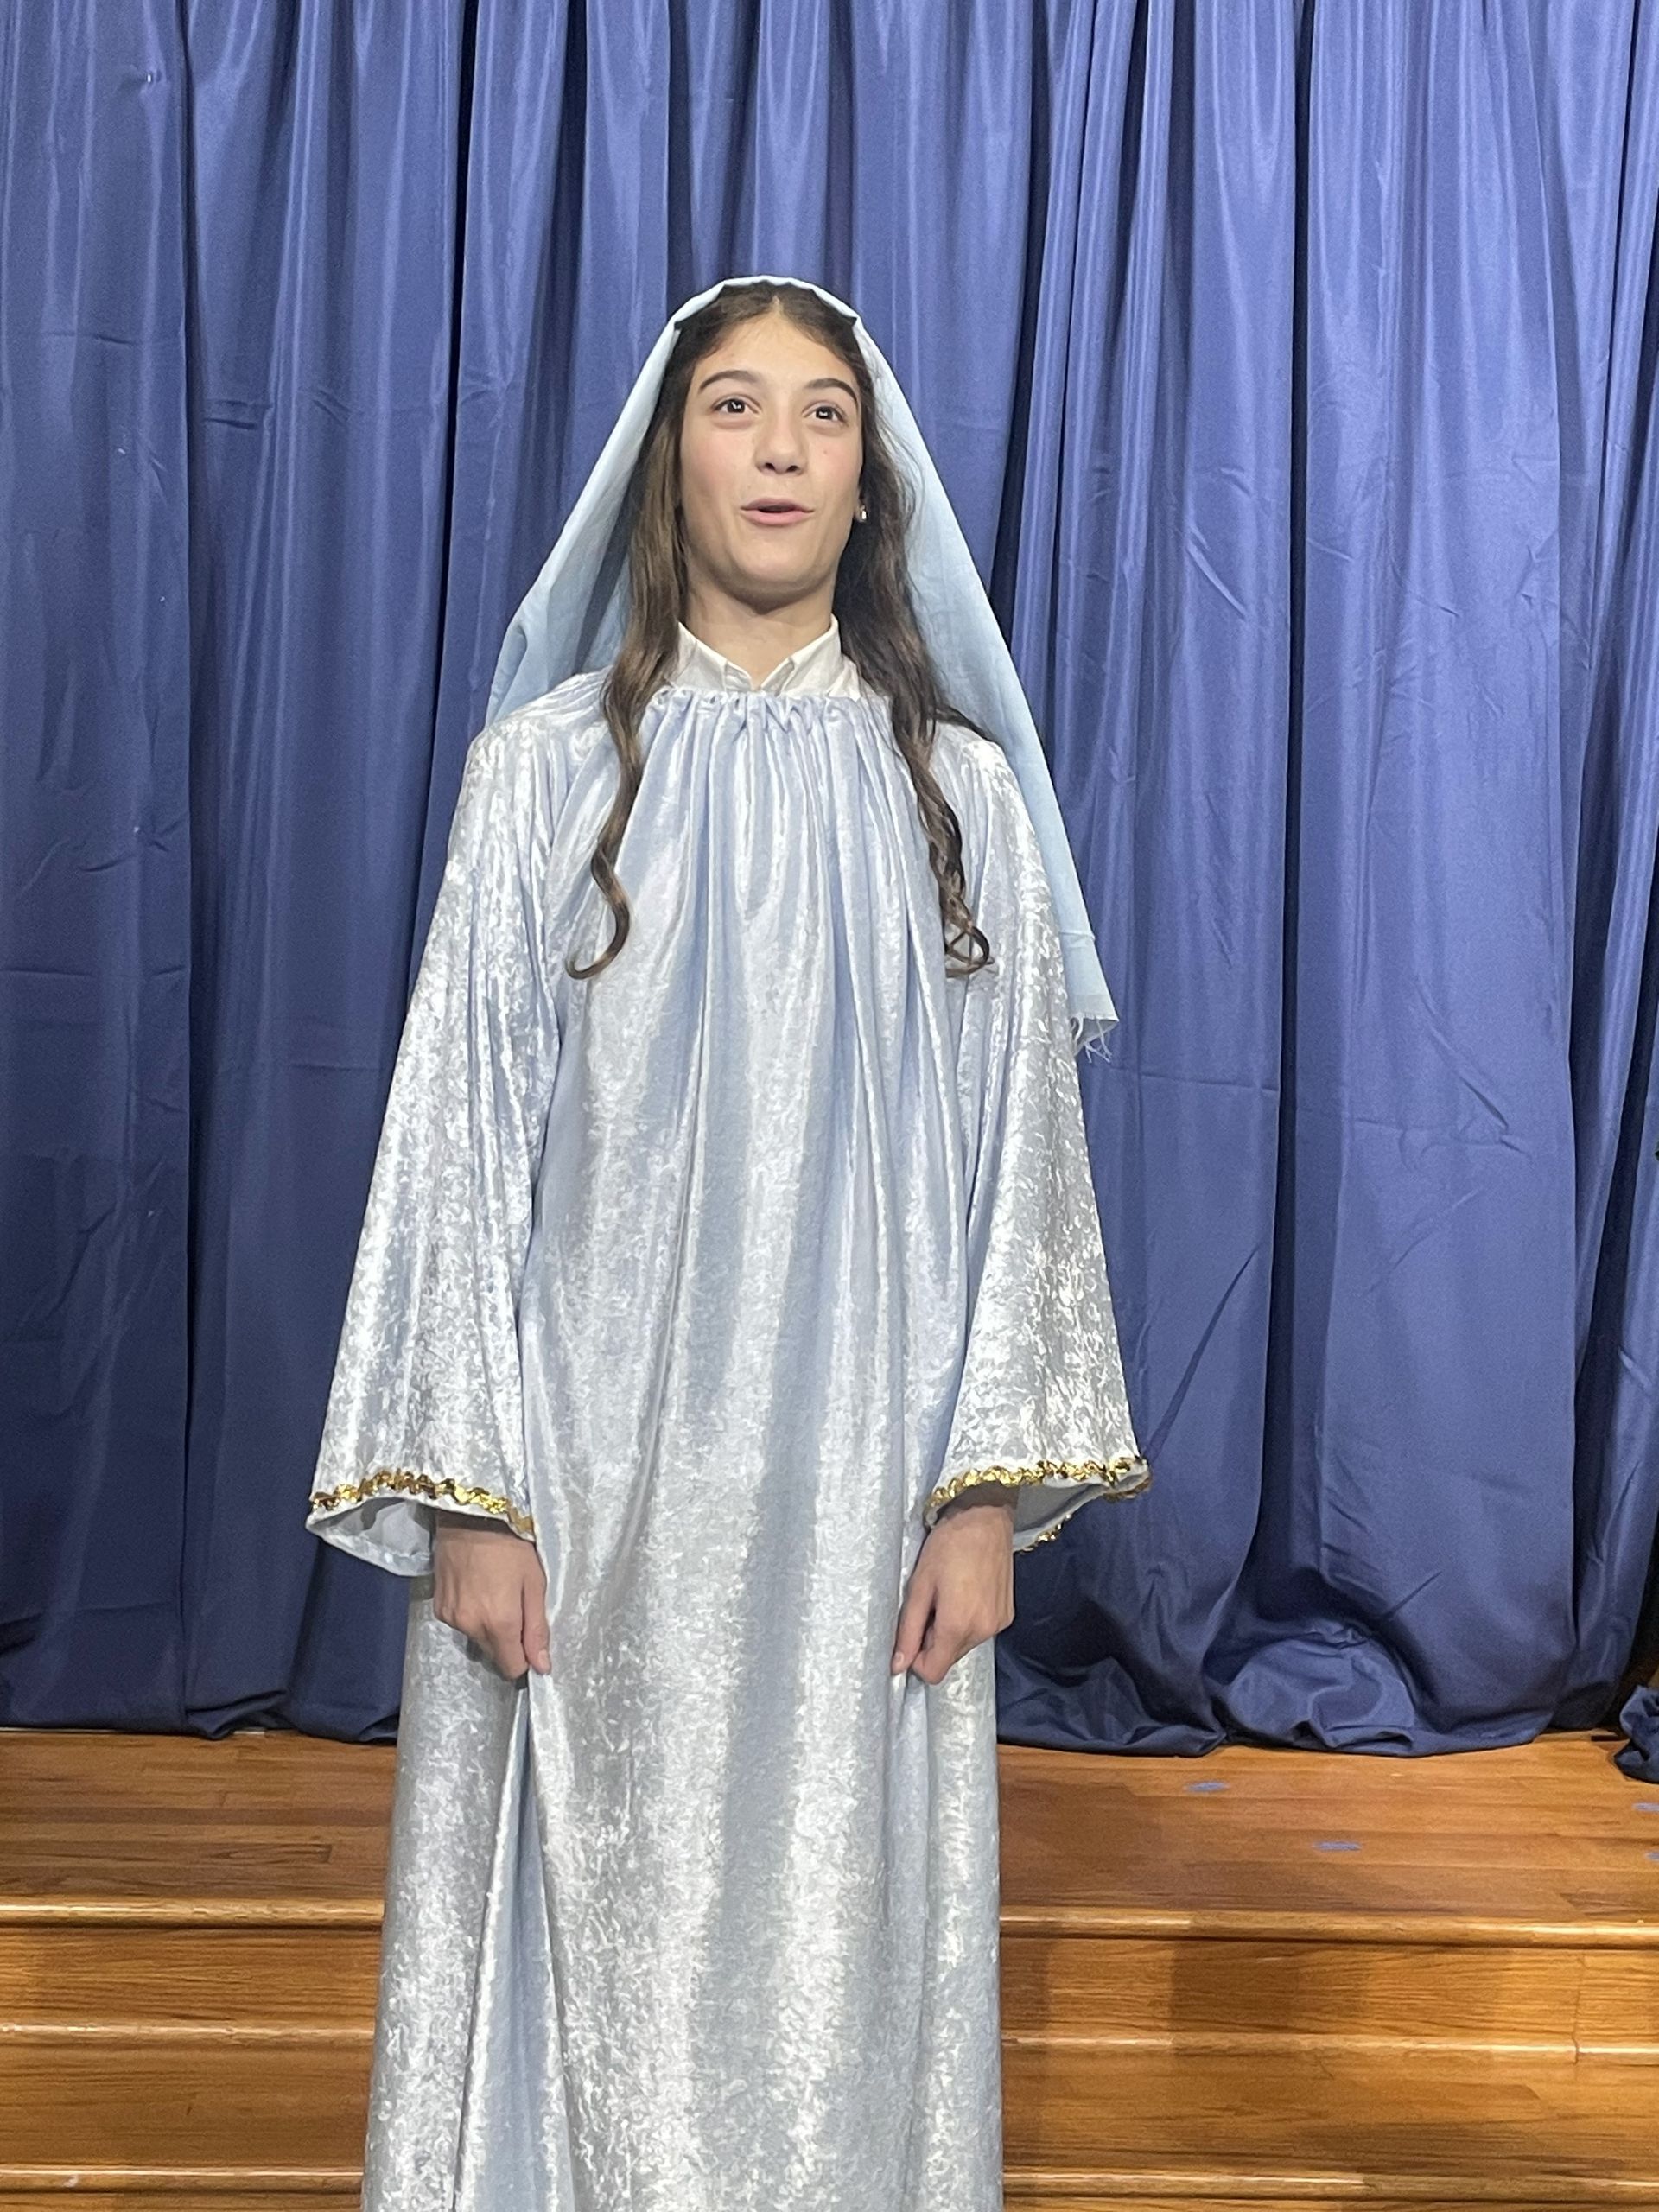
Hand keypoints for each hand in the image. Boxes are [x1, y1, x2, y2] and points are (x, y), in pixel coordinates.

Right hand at [431, 1509, 549, 1681]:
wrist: (470, 1517)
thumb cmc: (511, 1545)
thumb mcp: (534, 1583)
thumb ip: (537, 1629)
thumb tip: (542, 1667)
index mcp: (499, 1623)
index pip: (511, 1667)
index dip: (525, 1658)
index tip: (530, 1637)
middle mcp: (471, 1626)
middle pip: (494, 1654)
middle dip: (508, 1641)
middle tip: (516, 1606)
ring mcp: (451, 1618)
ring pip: (477, 1639)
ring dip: (489, 1627)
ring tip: (495, 1593)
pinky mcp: (439, 1607)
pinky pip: (461, 1623)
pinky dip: (471, 1614)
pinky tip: (477, 1589)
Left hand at [890, 1489, 1015, 1683]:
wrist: (986, 1518)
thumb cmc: (948, 1545)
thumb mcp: (919, 1586)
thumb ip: (908, 1630)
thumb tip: (898, 1666)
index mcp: (957, 1626)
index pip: (932, 1672)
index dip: (916, 1658)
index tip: (913, 1631)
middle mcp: (983, 1632)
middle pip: (948, 1658)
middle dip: (933, 1640)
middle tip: (930, 1604)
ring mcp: (998, 1624)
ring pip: (964, 1646)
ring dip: (951, 1630)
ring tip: (948, 1594)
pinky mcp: (1007, 1615)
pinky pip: (980, 1632)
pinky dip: (968, 1621)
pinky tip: (965, 1592)